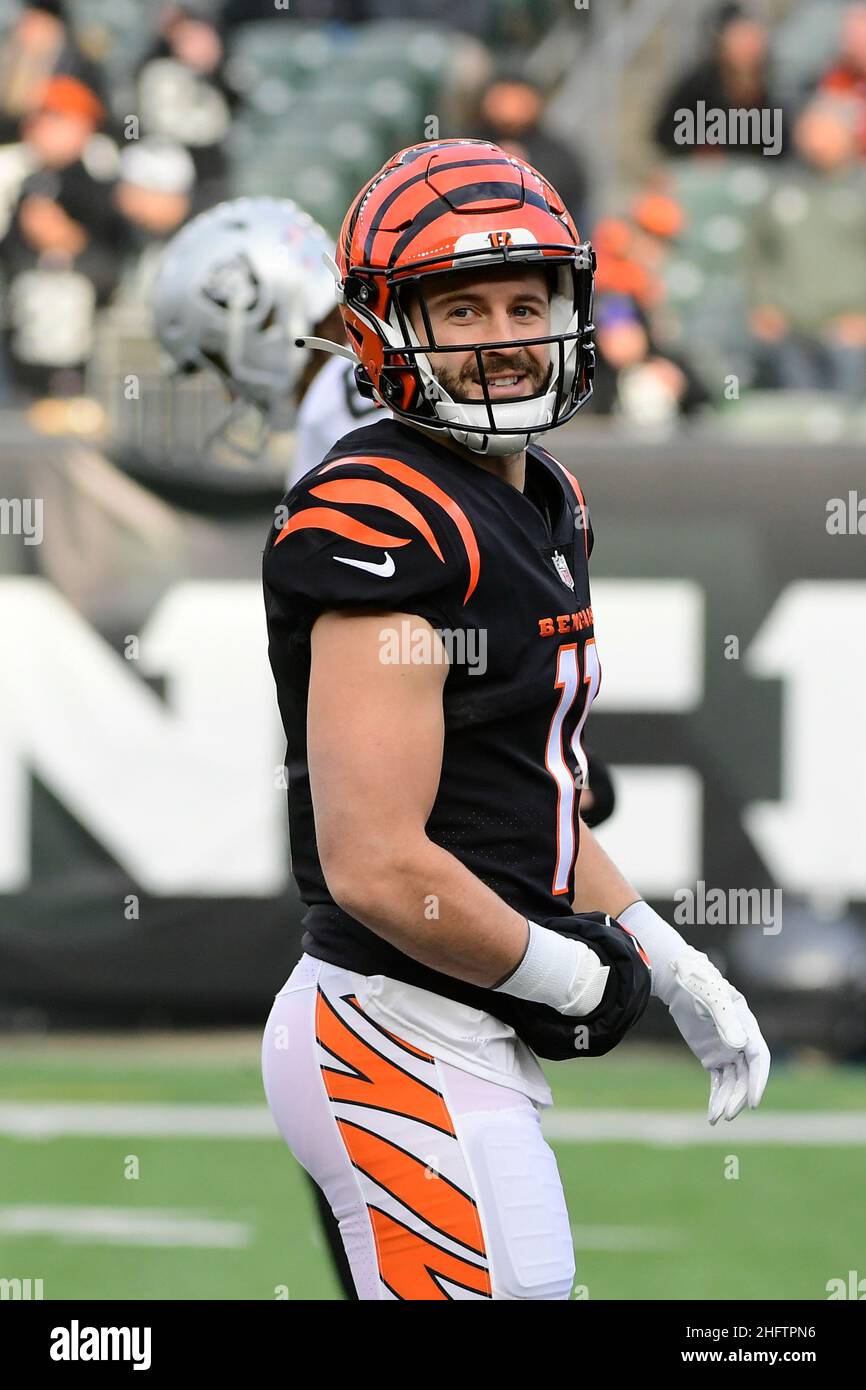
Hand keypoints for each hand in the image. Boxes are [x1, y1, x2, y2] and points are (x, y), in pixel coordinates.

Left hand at [666, 951, 770, 1123]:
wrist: (679, 980)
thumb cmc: (698, 984)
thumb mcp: (711, 999)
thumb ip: (725, 1021)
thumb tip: (740, 1046)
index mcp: (747, 1026)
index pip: (759, 1057)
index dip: (759, 1080)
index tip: (754, 1101)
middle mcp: (741, 1041)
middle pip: (747, 1075)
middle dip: (739, 1096)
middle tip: (728, 1115)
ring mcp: (727, 1051)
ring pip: (733, 1082)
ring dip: (727, 1101)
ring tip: (716, 1119)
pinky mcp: (713, 1057)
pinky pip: (719, 1081)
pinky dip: (716, 1097)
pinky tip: (712, 1115)